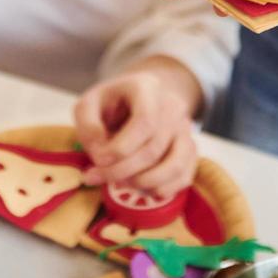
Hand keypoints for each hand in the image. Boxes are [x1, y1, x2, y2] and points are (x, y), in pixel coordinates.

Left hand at [73, 58, 199, 199]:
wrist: (134, 101)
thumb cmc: (108, 105)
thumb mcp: (88, 105)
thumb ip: (87, 125)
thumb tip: (101, 153)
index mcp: (146, 87)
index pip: (145, 121)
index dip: (121, 148)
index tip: (98, 159)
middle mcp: (172, 106)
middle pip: (154, 148)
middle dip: (122, 170)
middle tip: (96, 177)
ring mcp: (184, 129)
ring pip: (174, 166)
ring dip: (142, 183)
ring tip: (118, 183)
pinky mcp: (190, 149)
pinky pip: (183, 176)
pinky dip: (160, 189)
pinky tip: (139, 187)